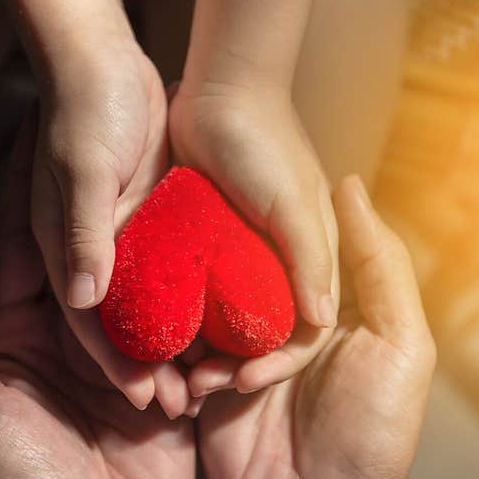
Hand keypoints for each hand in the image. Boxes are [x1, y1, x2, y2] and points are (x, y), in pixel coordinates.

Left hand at [0, 117, 195, 478]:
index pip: (27, 251)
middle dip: (115, 211)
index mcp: (13, 335)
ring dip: (165, 254)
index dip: (40, 196)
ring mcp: (120, 356)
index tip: (58, 133)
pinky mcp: (166, 382)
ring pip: (144, 287)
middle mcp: (67, 337)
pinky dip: (199, 307)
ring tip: (191, 192)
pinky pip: (181, 332)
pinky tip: (220, 260)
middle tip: (141, 145)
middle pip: (93, 260)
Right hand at [32, 38, 201, 416]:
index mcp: (63, 245)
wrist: (105, 59)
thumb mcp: (81, 167)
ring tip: (210, 374)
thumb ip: (81, 231)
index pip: (89, 320)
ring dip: (178, 337)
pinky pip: (175, 268)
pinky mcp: (153, 220)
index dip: (115, 362)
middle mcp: (92, 250)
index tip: (147, 397)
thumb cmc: (84, 107)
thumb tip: (87, 296)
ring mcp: (124, 237)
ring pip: (152, 302)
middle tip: (184, 401)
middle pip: (122, 320)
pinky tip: (222, 322)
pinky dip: (194, 297)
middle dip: (150, 363)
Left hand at [169, 82, 339, 396]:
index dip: (277, 362)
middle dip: (231, 365)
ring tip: (172, 374)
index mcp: (308, 259)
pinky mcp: (202, 244)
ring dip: (200, 349)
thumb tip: (322, 320)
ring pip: (221, 319)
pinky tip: (156, 337)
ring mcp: (236, 255)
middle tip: (195, 388)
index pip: (301, 330)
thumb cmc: (266, 145)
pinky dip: (179, 315)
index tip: (242, 381)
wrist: (217, 91)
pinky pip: (192, 291)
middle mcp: (274, 263)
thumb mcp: (294, 203)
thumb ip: (311, 258)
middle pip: (257, 333)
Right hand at [196, 176, 435, 478]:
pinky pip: (188, 358)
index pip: (301, 244)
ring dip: (205, 325)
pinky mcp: (212, 389)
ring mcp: (246, 356)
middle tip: (204, 256)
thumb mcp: (399, 345)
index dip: (276, 220)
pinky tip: (193, 379)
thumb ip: (379, 267)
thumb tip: (348, 187)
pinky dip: (186, 365)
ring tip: (209, 344)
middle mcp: (288, 324)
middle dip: (228, 273)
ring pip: (210, 311)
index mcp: (335, 307)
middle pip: (247, 272)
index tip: (244, 188)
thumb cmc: (372, 436)